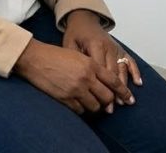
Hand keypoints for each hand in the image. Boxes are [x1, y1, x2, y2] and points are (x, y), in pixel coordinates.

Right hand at [13, 38, 134, 114]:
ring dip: (95, 107)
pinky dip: (82, 109)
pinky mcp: (65, 98)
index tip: (129, 98)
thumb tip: (104, 82)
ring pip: (95, 106)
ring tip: (91, 103)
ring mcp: (76, 89)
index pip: (113, 80)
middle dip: (108, 102)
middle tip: (107, 104)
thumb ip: (92, 67)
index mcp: (91, 64)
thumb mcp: (78, 55)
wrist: (36, 59)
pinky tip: (79, 104)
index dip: (123, 91)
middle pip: (107, 97)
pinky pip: (80, 110)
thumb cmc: (55, 56)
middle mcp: (86, 77)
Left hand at [64, 9, 141, 111]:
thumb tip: (77, 81)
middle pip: (112, 73)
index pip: (100, 70)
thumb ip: (74, 61)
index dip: (101, 88)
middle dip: (113, 92)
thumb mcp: (69, 45)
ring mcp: (116, 48)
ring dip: (124, 86)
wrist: (85, 20)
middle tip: (112, 109)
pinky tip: (138, 83)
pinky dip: (135, 71)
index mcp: (95, 46)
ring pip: (122, 69)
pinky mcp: (120, 48)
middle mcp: (108, 47)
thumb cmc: (75, 34)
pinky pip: (129, 60)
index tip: (101, 103)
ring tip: (126, 101)